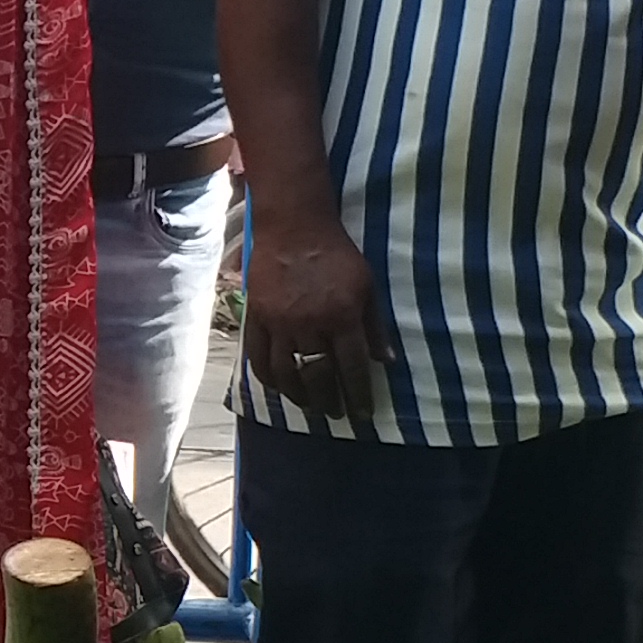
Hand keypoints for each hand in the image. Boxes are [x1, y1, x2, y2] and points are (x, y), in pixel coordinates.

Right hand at [240, 225, 383, 421]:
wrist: (295, 227)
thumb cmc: (338, 255)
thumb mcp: (367, 286)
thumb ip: (375, 325)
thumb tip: (386, 361)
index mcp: (341, 316)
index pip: (351, 368)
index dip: (358, 396)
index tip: (363, 414)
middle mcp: (310, 324)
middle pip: (318, 376)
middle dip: (329, 401)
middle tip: (335, 414)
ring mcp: (279, 322)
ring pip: (287, 373)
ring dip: (299, 396)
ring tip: (309, 406)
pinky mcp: (257, 317)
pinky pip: (259, 357)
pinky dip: (269, 378)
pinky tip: (279, 388)